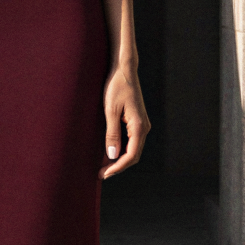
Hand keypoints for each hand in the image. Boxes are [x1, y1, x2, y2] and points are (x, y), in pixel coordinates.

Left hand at [102, 64, 149, 178]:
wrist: (123, 70)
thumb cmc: (116, 86)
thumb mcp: (110, 110)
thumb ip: (112, 134)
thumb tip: (112, 155)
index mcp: (138, 126)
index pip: (131, 155)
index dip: (118, 167)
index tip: (104, 174)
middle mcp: (143, 127)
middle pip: (133, 155)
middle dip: (118, 166)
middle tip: (101, 173)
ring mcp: (141, 124)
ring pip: (133, 149)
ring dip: (119, 159)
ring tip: (103, 165)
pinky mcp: (137, 121)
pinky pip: (131, 141)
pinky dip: (121, 149)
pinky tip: (109, 152)